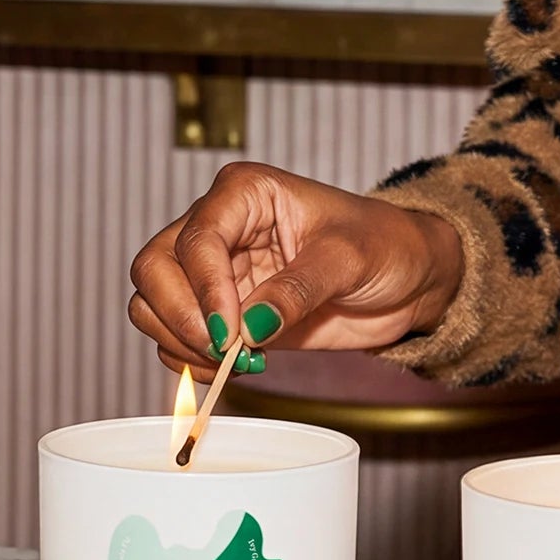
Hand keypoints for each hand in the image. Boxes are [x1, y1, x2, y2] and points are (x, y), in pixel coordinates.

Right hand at [126, 161, 468, 375]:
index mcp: (242, 194)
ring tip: (236, 359)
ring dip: (181, 341)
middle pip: (154, 269)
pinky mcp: (219, 312)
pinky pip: (173, 337)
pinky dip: (190, 360)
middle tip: (226, 350)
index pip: (195, 240)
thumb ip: (297, 290)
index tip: (231, 331)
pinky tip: (235, 365)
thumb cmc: (385, 245)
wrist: (407, 278)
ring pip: (152, 304)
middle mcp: (216, 228)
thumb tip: (248, 328)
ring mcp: (213, 273)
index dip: (204, 290)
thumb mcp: (349, 259)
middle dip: (181, 317)